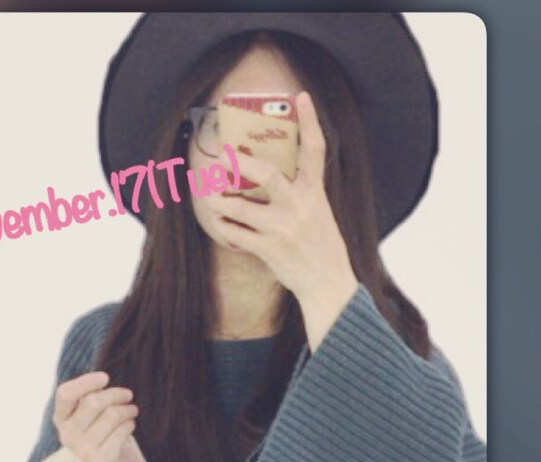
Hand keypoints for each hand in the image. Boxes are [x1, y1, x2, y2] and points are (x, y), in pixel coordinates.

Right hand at [52, 371, 142, 461]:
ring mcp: (82, 450)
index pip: (65, 394)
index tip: (105, 378)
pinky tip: (130, 426)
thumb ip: (91, 395)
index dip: (85, 382)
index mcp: (61, 418)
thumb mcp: (91, 411)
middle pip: (94, 402)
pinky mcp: (101, 461)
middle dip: (116, 394)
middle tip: (128, 395)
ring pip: (112, 415)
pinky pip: (122, 431)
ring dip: (127, 409)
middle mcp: (67, 435)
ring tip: (132, 410)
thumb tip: (102, 380)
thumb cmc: (102, 428)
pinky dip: (130, 424)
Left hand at [204, 91, 359, 349]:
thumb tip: (272, 176)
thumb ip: (301, 193)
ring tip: (211, 197)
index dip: (309, 120)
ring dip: (222, 202)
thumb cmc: (322, 248)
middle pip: (267, 174)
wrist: (328, 285)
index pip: (315, 149)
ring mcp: (282, 228)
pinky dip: (226, 228)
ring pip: (243, 208)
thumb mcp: (320, 213)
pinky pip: (238, 235)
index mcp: (315, 193)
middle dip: (242, 164)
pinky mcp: (269, 249)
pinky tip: (221, 225)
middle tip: (224, 156)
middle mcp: (299, 206)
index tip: (300, 97)